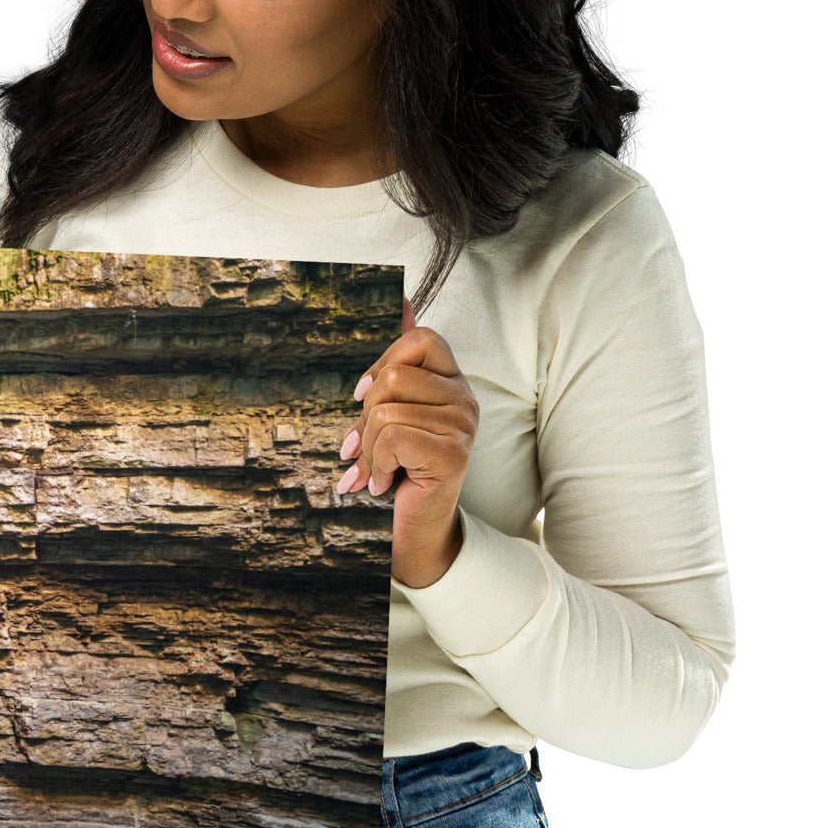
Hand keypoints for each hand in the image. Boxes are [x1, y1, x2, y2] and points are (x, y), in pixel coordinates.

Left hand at [335, 295, 477, 588]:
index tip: (363, 397)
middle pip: (394, 377)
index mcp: (451, 382)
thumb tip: (401, 296)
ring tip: (378, 470)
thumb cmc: (398, 469)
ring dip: (370, 448)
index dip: (382, 363)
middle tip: (369, 447)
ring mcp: (463, 426)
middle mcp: (465, 399)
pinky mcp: (453, 453)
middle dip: (367, 416)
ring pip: (387, 411)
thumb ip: (396, 360)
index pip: (420, 338)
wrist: (413, 531)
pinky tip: (384, 483)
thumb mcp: (389, 411)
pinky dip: (376, 465)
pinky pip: (393, 437)